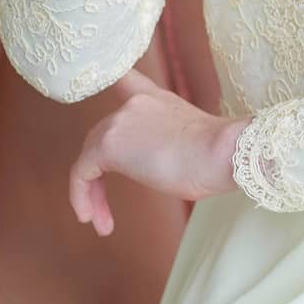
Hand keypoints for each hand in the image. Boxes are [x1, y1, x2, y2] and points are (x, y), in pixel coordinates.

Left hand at [68, 67, 252, 235]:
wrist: (222, 152)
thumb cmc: (218, 157)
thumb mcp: (192, 142)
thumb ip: (169, 145)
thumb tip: (166, 164)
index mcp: (158, 99)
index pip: (126, 80)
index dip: (109, 84)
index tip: (99, 92)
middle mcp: (135, 103)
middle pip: (102, 135)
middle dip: (99, 172)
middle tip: (103, 208)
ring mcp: (120, 120)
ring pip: (90, 156)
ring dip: (92, 192)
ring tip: (100, 223)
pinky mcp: (109, 144)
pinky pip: (82, 172)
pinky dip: (81, 196)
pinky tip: (89, 218)